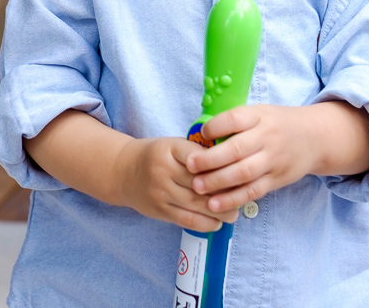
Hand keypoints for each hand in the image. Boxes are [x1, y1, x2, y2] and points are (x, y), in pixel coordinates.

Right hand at [116, 136, 239, 231]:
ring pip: (196, 204)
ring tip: (234, 214)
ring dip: (219, 211)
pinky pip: (186, 220)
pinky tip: (217, 222)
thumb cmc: (156, 156)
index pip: (201, 158)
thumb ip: (197, 153)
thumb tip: (230, 164)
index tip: (239, 173)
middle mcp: (163, 170)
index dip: (222, 167)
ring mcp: (160, 192)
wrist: (124, 171)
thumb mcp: (173, 145)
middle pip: (201, 183)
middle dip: (225, 192)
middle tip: (243, 197)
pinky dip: (205, 223)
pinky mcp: (159, 210)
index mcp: (169, 148)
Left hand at [184, 105, 318, 212]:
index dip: (216, 127)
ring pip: (244, 173)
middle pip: (236, 150)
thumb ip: (236, 122)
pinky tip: (215, 204)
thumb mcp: (260, 113)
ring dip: (218, 182)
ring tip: (197, 187)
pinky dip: (233, 199)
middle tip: (190, 166)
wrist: (314, 138)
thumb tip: (201, 134)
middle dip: (210, 160)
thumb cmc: (277, 124)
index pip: (235, 119)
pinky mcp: (277, 179)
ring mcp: (273, 160)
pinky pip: (253, 191)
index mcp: (259, 117)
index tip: (202, 133)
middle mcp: (267, 138)